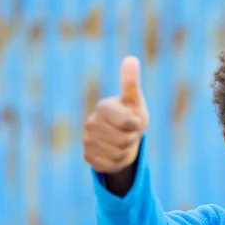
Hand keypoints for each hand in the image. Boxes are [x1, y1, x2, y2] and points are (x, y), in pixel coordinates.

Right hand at [83, 56, 149, 173]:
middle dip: (132, 139)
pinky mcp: (88, 157)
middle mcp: (91, 122)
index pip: (128, 122)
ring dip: (127, 151)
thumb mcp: (135, 101)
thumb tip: (131, 58)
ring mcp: (87, 140)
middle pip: (123, 140)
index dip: (137, 125)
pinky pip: (109, 165)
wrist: (124, 138)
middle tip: (130, 133)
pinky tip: (115, 154)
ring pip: (118, 154)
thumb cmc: (132, 115)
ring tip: (124, 142)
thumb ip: (131, 83)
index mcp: (103, 107)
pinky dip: (118, 163)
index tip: (135, 121)